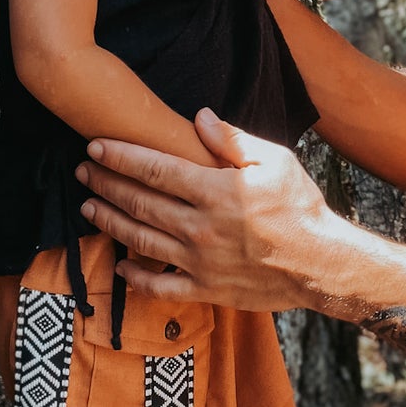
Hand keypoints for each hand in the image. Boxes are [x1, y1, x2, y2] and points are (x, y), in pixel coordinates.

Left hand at [76, 109, 343, 313]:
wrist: (323, 264)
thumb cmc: (301, 208)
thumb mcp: (276, 161)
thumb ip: (233, 140)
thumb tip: (199, 116)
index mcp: (216, 191)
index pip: (155, 168)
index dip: (120, 156)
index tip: (96, 146)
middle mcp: (201, 226)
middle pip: (140, 202)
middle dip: (106, 184)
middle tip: (82, 171)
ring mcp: (200, 261)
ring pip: (141, 240)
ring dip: (110, 221)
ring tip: (89, 207)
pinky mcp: (206, 289)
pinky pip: (160, 286)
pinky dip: (135, 277)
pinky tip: (119, 265)